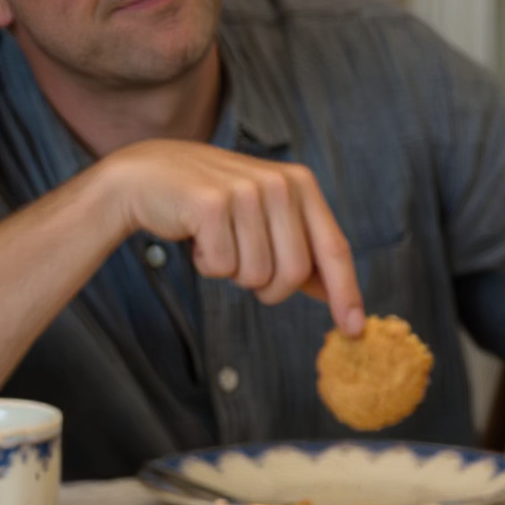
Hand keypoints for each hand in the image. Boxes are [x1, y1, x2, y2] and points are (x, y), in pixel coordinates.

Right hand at [96, 140, 364, 333]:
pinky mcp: (212, 204)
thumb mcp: (265, 217)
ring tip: (217, 241)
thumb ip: (301, 249)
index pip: (334, 248)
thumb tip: (336, 296)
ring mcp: (246, 191)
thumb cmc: (212, 203)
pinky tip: (197, 236)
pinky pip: (223, 267)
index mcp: (301, 185)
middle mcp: (280, 184)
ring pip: (256, 274)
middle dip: (268, 286)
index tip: (355, 329)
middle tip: (243, 264)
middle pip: (295, 273)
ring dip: (232, 272)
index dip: (346, 292)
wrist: (149, 175)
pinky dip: (207, 264)